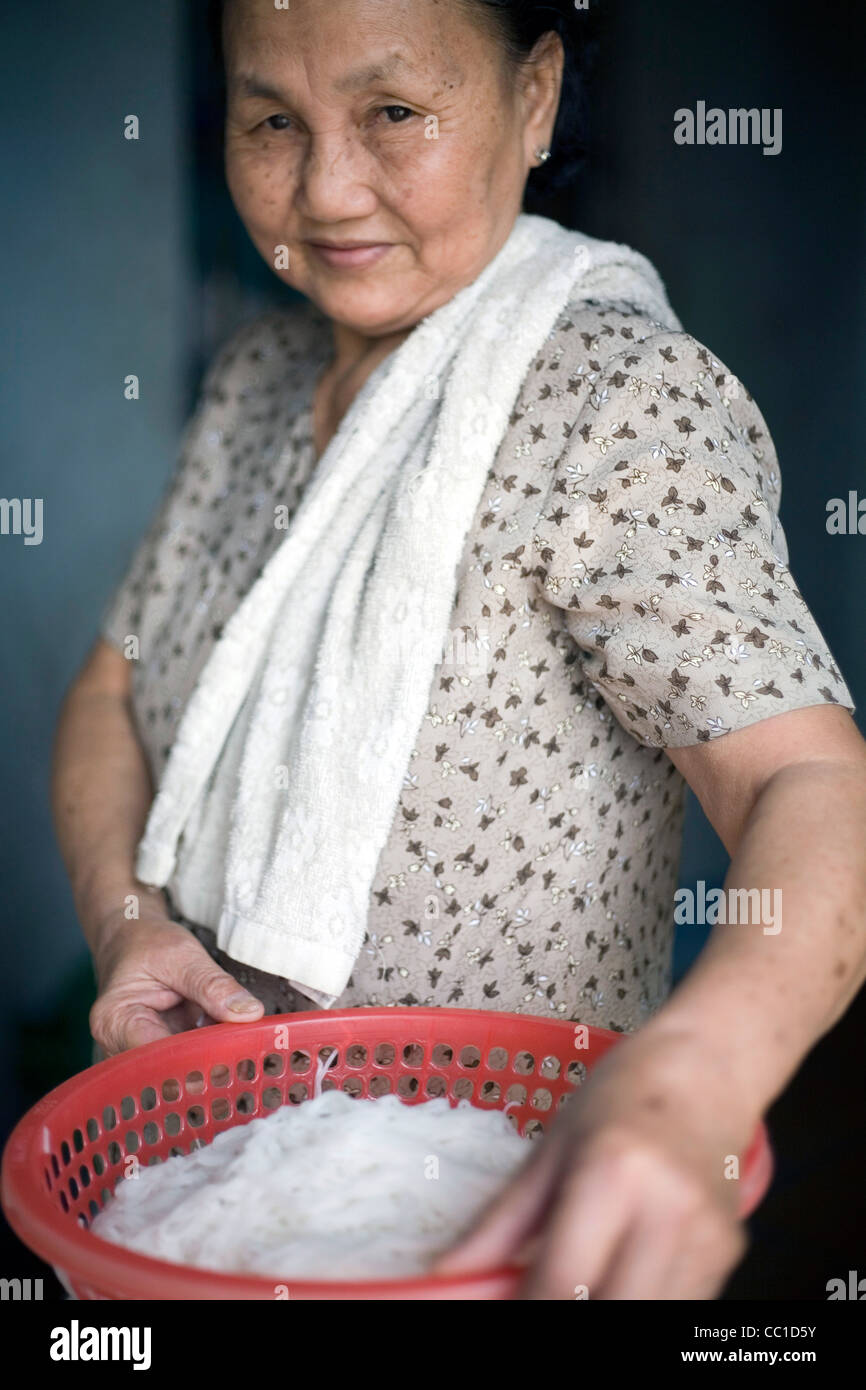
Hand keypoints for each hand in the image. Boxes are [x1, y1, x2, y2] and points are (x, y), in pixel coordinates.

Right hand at [89, 905, 264, 1054]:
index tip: (236, 1053)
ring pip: (183, 1072)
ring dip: (216, 1063)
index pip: (158, 1056)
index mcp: (115, 1022)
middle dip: (211, 1067)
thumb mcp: (182, 955)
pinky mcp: (161, 1053)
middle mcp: (119, 1047)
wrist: (133, 939)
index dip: (199, 1059)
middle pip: (169, 1071)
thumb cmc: (147, 942)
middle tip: (252, 1058)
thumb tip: (250, 1014)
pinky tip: (238, 1047)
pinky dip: (214, 1054)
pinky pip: (190, 1061)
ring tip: (250, 1054)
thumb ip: (214, 985)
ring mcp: (139, 1054)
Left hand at [432, 1029, 756, 1298]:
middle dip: (568, 1314)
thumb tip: (450, 1272)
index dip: (526, 1306)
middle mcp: (669, 1211)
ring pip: (648, 1319)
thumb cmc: (626, 1093)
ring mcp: (707, 1239)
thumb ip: (501, 1221)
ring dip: (606, 1309)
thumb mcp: (552, 1146)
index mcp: (614, 1174)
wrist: (707, 1067)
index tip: (506, 1303)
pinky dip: (639, 1300)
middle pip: (611, 1312)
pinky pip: (678, 1307)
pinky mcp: (731, 1256)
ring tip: (580, 1279)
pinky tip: (621, 1270)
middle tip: (541, 1291)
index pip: (562, 1282)